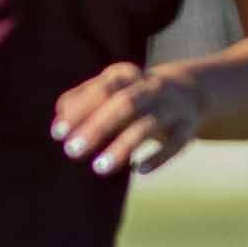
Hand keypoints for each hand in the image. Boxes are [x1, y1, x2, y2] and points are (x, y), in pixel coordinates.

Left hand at [49, 60, 206, 177]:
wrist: (189, 91)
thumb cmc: (133, 95)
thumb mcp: (109, 90)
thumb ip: (80, 100)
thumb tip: (59, 120)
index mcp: (126, 76)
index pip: (102, 89)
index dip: (80, 110)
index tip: (58, 133)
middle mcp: (151, 88)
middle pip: (124, 104)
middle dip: (97, 128)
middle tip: (72, 152)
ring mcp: (171, 108)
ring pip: (147, 126)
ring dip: (122, 147)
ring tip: (99, 168)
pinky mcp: (187, 129)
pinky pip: (175, 144)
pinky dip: (158, 157)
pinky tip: (140, 170)